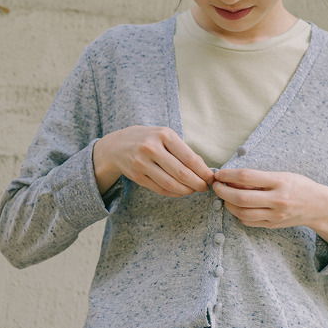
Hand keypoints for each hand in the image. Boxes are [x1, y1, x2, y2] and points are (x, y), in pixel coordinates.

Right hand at [93, 126, 213, 196]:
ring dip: (187, 190)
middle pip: (182, 173)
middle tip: (205, 187)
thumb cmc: (148, 139)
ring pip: (171, 184)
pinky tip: (180, 191)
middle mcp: (152, 148)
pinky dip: (174, 193)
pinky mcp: (136, 176)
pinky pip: (160, 189)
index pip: (189, 158)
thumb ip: (182, 150)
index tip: (211, 178)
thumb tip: (203, 168)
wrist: (116, 145)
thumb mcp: (164, 135)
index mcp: (164, 135)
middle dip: (198, 184)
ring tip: (194, 190)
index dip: (203, 171)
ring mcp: (142, 163)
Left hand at [212, 168, 327, 248]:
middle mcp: (277, 200)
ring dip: (228, 204)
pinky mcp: (273, 225)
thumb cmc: (300, 186)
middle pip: (241, 197)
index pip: (247, 176)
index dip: (228, 175)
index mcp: (280, 182)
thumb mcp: (283, 175)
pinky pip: (249, 222)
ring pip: (242, 213)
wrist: (319, 206)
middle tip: (215, 186)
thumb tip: (233, 178)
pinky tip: (237, 207)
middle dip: (222, 191)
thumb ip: (260, 178)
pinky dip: (238, 214)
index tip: (219, 174)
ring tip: (224, 197)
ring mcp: (275, 215)